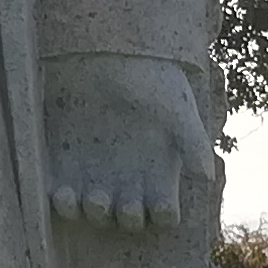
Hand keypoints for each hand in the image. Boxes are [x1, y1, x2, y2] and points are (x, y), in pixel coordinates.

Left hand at [45, 58, 216, 233]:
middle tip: (124, 204)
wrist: (101, 47)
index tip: (159, 204)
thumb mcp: (175, 103)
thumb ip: (191, 139)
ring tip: (93, 197)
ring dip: (93, 213)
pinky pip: (62, 197)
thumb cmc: (148, 74)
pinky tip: (62, 193)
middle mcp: (128, 180)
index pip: (165, 213)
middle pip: (129, 219)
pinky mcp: (63, 165)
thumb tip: (206, 176)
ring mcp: (94, 175)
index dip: (163, 216)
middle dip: (127, 217)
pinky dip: (61, 203)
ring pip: (94, 213)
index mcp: (159, 171)